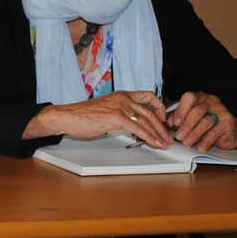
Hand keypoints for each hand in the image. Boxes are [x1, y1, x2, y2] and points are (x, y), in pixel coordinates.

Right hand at [24, 91, 172, 148]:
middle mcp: (123, 97)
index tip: (163, 118)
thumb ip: (120, 114)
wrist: (69, 116)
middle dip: (162, 126)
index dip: (159, 107)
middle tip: (167, 136)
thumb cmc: (82, 115)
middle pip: (150, 111)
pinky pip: (139, 128)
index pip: (148, 95)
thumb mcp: (106, 110)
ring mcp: (121, 106)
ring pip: (147, 120)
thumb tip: (130, 125)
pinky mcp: (117, 117)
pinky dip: (149, 137)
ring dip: (158, 134)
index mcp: (121, 94)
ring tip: (164, 143)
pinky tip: (154, 143)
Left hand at [168, 92, 236, 150]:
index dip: (181, 110)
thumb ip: (179, 118)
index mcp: (199, 97)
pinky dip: (206, 141)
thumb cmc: (208, 122)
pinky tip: (200, 146)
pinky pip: (215, 132)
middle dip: (186, 125)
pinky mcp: (228, 122)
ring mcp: (221, 111)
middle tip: (178, 136)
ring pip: (205, 122)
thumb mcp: (192, 118)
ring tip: (186, 142)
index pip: (189, 98)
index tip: (174, 123)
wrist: (231, 130)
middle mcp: (210, 101)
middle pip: (197, 111)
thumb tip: (169, 122)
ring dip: (194, 134)